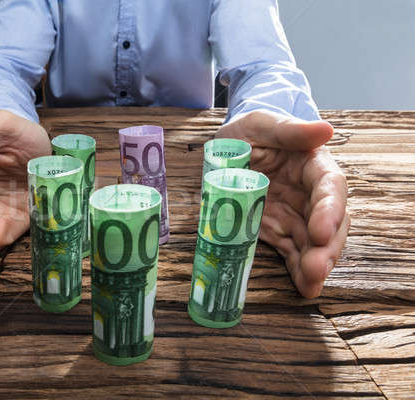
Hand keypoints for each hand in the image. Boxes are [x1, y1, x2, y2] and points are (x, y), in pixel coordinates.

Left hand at [217, 110, 349, 297]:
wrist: (228, 147)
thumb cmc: (249, 132)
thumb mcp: (262, 124)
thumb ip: (289, 130)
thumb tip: (325, 130)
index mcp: (311, 164)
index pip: (329, 187)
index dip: (329, 210)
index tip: (321, 231)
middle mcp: (309, 193)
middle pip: (329, 221)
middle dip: (326, 247)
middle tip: (317, 268)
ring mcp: (294, 214)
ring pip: (314, 242)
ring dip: (315, 264)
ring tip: (311, 284)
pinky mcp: (278, 230)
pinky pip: (292, 251)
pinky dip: (298, 269)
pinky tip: (303, 287)